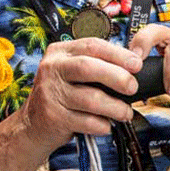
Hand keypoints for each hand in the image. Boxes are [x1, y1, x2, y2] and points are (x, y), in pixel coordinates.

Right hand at [19, 39, 140, 147]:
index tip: (137, 64)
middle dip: (117, 77)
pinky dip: (103, 125)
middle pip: (88, 67)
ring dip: (115, 107)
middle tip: (133, 87)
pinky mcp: (54, 116)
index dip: (118, 54)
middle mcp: (52, 69)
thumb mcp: (72, 70)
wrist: (32, 123)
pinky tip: (105, 124)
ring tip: (124, 112)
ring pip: (91, 99)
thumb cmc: (61, 94)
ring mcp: (51, 93)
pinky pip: (87, 121)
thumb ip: (100, 61)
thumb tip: (137, 56)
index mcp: (60, 52)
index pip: (92, 45)